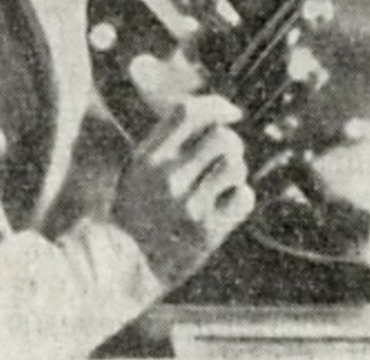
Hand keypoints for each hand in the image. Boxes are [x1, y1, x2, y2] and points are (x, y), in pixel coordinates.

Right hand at [111, 53, 254, 289]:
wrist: (126, 264)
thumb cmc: (135, 210)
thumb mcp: (137, 169)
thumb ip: (165, 141)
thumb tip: (208, 112)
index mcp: (148, 157)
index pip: (188, 112)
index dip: (217, 105)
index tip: (233, 113)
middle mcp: (169, 177)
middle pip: (222, 137)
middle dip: (232, 143)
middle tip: (225, 156)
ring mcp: (189, 205)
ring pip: (236, 166)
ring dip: (235, 171)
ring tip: (221, 183)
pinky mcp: (207, 232)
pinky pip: (244, 198)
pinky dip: (240, 197)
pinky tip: (226, 203)